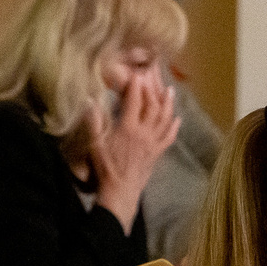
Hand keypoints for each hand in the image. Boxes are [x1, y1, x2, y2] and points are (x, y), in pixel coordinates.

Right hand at [89, 73, 180, 225]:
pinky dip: (174, 126)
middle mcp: (144, 133)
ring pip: (164, 119)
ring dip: (168, 104)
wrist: (120, 191)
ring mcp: (153, 143)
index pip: (134, 102)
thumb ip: (93, 122)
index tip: (136, 74)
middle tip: (153, 76)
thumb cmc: (106, 168)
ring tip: (170, 91)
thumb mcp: (95, 144)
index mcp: (127, 129)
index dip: (135, 86)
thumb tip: (89, 101)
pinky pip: (169, 137)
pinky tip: (177, 119)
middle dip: (152, 89)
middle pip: (152, 106)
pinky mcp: (158, 153)